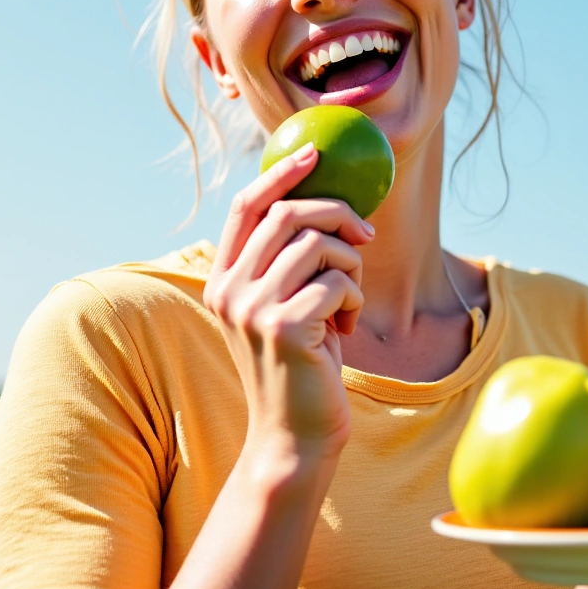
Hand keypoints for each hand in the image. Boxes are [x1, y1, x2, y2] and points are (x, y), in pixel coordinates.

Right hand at [204, 143, 373, 459]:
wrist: (294, 435)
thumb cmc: (302, 367)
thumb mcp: (285, 306)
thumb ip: (288, 262)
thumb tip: (323, 200)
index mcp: (222, 280)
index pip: (245, 206)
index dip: (280, 173)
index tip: (314, 153)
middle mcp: (228, 290)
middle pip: (289, 215)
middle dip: (338, 216)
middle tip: (365, 236)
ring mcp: (252, 308)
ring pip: (319, 246)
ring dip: (351, 267)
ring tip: (350, 304)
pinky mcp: (284, 327)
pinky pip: (338, 283)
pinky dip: (355, 300)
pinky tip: (347, 331)